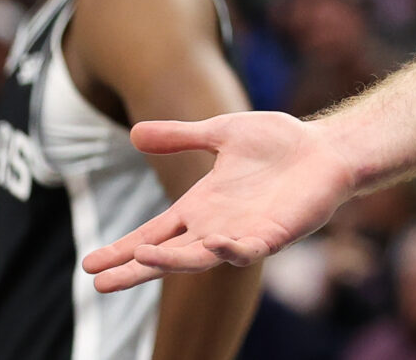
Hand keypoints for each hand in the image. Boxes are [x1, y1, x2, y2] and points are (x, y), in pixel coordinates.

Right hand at [81, 111, 355, 291]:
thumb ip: (181, 137)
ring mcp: (244, 233)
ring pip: (201, 258)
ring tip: (143, 260)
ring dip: (173, 262)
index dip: (123, 249)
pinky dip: (232, 251)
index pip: (154, 233)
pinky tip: (216, 244)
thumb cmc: (278, 142)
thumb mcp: (220, 133)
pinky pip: (248, 250)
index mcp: (201, 206)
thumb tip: (134, 132)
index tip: (89, 265)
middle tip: (99, 284)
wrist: (326, 148)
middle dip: (135, 269)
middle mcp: (216, 226)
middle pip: (167, 255)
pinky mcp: (274, 235)